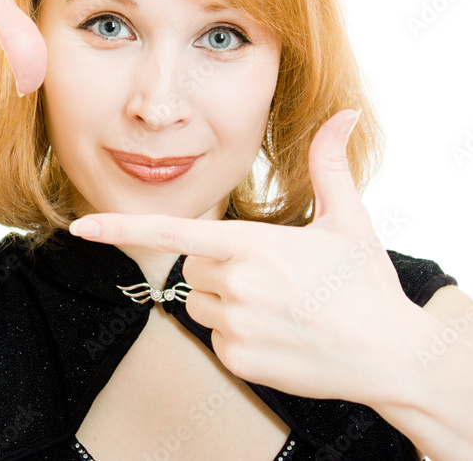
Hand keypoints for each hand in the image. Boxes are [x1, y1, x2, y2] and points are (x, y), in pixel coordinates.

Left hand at [68, 109, 425, 403]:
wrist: (392, 356)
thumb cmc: (366, 285)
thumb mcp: (349, 219)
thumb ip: (330, 164)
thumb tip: (346, 112)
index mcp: (253, 245)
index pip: (171, 231)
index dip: (121, 227)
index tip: (80, 227)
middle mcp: (237, 285)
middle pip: (194, 266)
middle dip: (222, 266)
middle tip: (274, 278)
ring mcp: (235, 326)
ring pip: (201, 302)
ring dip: (228, 301)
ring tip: (280, 307)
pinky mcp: (238, 360)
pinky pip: (216, 337)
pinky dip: (239, 336)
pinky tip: (280, 336)